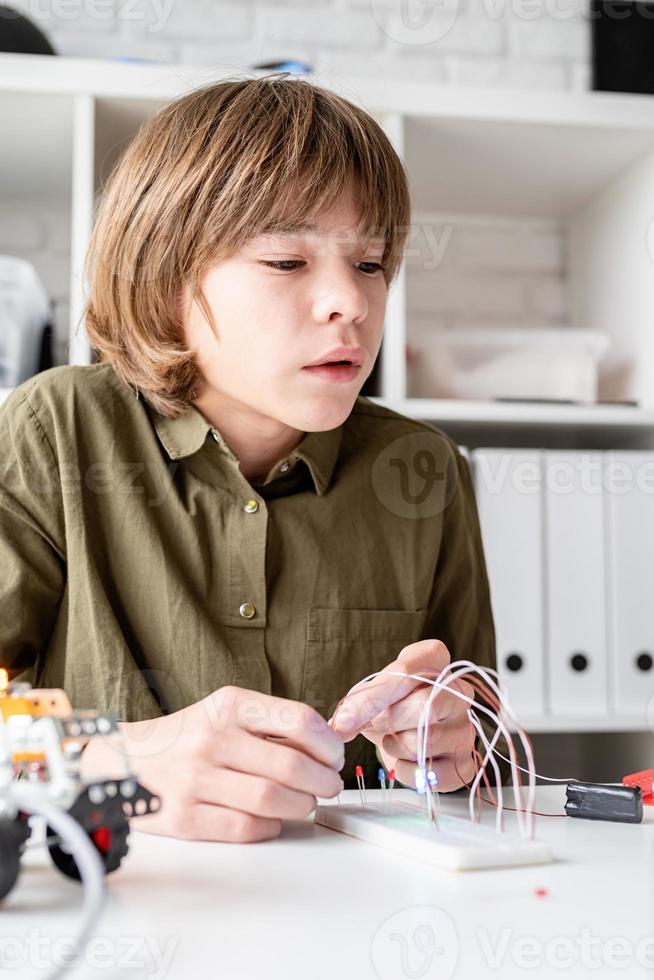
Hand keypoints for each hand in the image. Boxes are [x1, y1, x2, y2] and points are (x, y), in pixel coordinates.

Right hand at [80, 686, 344, 842]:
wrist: (121, 761)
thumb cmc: (185, 737)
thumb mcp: (224, 711)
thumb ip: (271, 723)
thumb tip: (328, 743)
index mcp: (228, 705)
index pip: (298, 720)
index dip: (328, 744)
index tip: (335, 756)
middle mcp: (212, 739)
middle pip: (291, 766)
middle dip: (322, 781)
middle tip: (328, 786)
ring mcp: (195, 779)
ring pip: (272, 800)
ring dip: (302, 806)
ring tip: (305, 803)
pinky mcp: (184, 818)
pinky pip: (246, 827)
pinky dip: (271, 827)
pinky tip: (272, 819)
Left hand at [329, 639, 476, 790]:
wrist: (406, 731)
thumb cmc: (391, 705)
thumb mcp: (370, 694)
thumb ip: (358, 703)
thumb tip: (342, 725)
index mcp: (436, 659)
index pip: (409, 671)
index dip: (375, 695)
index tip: (346, 718)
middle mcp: (460, 691)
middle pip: (423, 707)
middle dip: (388, 721)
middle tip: (376, 725)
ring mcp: (466, 729)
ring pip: (424, 742)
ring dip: (395, 746)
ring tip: (393, 739)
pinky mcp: (465, 764)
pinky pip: (429, 773)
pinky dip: (406, 771)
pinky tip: (404, 760)